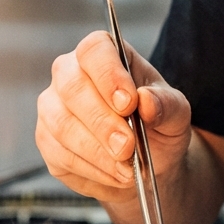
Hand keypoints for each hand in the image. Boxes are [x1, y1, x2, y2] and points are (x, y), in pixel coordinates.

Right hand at [36, 31, 191, 202]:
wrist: (148, 161)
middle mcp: (70, 74)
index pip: (94, 50)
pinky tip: (114, 173)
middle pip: (72, 87)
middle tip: (128, 146)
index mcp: (104, 55)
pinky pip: (60, 154)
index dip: (108, 75)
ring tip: (127, 166)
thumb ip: (166, 104)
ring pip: (62, 124)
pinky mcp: (47, 141)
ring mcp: (53, 107)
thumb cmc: (159, 125)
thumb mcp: (176, 113)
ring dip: (97, 150)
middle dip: (102, 122)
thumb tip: (147, 101)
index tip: (128, 103)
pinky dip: (91, 169)